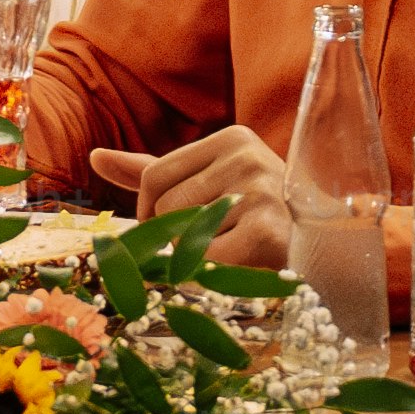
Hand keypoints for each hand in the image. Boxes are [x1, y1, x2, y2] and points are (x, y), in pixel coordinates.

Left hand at [85, 125, 291, 266]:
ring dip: (198, 257)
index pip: (153, 177)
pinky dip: (213, 274)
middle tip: (215, 242)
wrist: (319, 255)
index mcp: (231, 139)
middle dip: (176, 236)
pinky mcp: (270, 231)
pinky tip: (242, 267)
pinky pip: (206, 261)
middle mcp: (248, 157)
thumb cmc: (252, 218)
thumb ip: (151, 172)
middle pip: (166, 207)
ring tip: (235, 251)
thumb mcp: (205, 185)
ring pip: (183, 235)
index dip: (149, 211)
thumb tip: (95, 157)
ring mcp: (262, 192)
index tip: (171, 228)